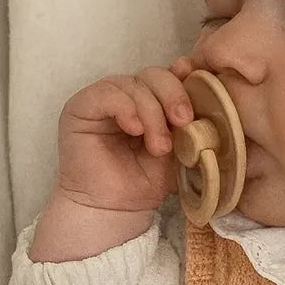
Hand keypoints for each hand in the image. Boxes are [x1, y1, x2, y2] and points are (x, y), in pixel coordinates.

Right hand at [55, 55, 196, 210]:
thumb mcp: (178, 149)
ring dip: (152, 114)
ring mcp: (104, 98)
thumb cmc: (146, 181)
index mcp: (152, 101)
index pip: (169, 76)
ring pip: (133, 84)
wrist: (115, 209)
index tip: (201, 88)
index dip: (183, 77)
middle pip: (153, 75)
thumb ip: (188, 122)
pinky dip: (126, 108)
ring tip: (158, 147)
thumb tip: (203, 93)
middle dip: (173, 95)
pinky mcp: (81, 107)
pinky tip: (135, 130)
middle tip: (183, 122)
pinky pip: (107, 94)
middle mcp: (127, 95)